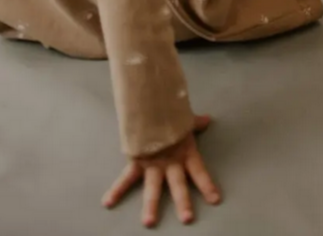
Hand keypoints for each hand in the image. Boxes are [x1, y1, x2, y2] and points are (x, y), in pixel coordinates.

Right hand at [103, 116, 219, 227]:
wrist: (151, 99)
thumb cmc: (170, 110)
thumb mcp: (184, 119)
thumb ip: (195, 123)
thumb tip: (207, 119)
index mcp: (185, 151)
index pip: (199, 171)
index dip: (207, 185)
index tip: (215, 200)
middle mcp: (170, 161)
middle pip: (178, 184)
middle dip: (183, 201)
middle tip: (187, 219)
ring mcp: (153, 163)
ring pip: (153, 188)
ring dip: (151, 205)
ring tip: (148, 222)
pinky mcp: (137, 159)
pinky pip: (126, 177)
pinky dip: (116, 189)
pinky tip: (107, 202)